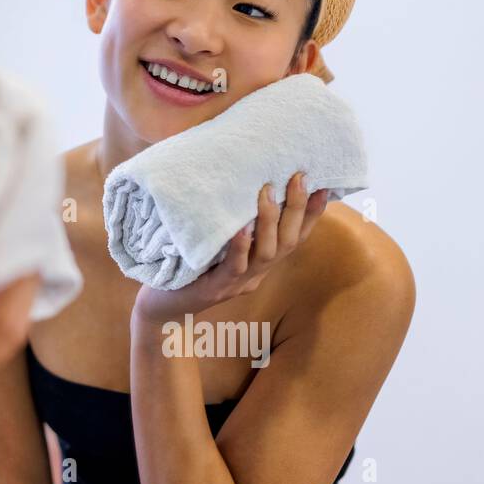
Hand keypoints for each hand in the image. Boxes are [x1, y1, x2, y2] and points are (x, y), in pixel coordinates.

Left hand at [132, 172, 329, 328]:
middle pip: (287, 243)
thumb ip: (233, 223)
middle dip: (296, 209)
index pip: (294, 238)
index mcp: (259, 264)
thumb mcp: (216, 243)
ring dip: (269, 222)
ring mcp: (236, 284)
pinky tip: (241, 229)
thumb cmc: (187, 267)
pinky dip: (239, 247)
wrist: (159, 307)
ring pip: (266, 254)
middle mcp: (254, 274)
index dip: (311, 215)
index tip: (323, 186)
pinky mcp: (213, 289)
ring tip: (267, 192)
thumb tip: (241, 183)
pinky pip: (232, 268)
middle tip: (298, 177)